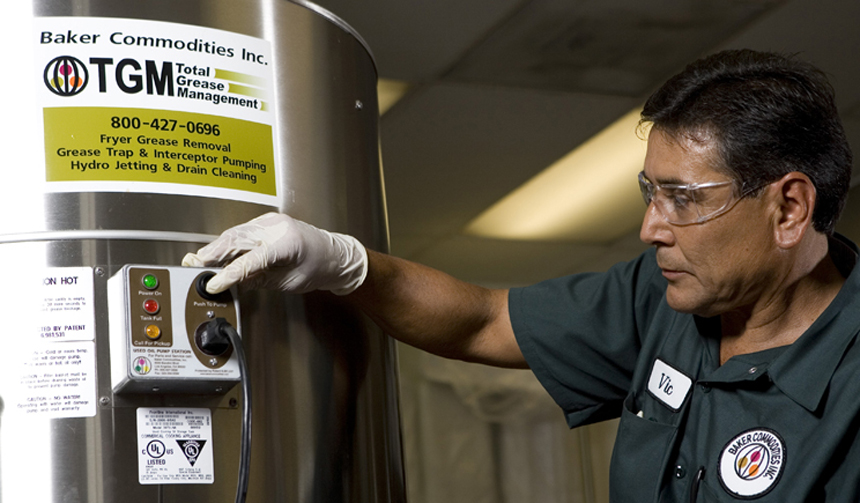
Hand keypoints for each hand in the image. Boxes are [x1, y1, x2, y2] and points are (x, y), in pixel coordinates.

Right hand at [182, 212, 367, 294]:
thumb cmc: (318, 268)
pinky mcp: (266, 222)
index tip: (213, 283)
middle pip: (236, 240)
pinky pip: (240, 232)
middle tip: (193, 268)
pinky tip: (216, 254)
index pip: (250, 259)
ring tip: (199, 263)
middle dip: (212, 255)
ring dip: (215, 249)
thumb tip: (232, 283)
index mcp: (287, 243)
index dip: (228, 273)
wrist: (334, 255)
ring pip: (234, 234)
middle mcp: (277, 227)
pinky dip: (226, 243)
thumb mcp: (288, 282)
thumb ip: (258, 280)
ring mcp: (271, 222)